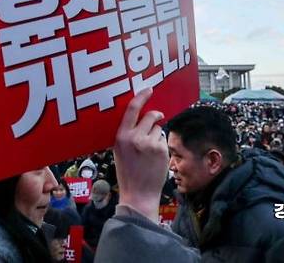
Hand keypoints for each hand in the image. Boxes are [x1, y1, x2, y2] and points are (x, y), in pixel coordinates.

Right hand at [113, 88, 168, 221]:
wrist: (138, 194)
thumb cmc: (128, 172)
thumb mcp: (119, 150)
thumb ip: (128, 134)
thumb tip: (141, 118)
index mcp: (121, 136)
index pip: (132, 109)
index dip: (141, 96)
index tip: (148, 89)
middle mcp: (135, 137)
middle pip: (150, 116)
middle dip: (155, 116)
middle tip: (157, 118)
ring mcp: (150, 144)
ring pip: (159, 128)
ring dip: (157, 135)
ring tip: (150, 151)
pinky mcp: (162, 150)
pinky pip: (163, 139)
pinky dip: (161, 145)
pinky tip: (155, 158)